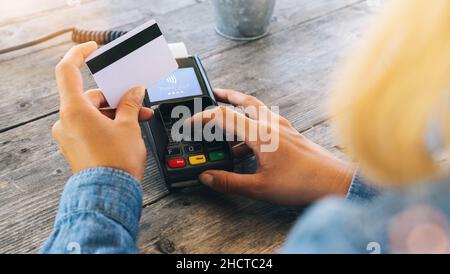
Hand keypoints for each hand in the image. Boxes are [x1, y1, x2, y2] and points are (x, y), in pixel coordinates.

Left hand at [52, 42, 152, 180]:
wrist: (109, 195)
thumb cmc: (116, 163)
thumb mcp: (128, 126)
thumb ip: (130, 104)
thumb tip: (134, 92)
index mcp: (74, 111)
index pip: (67, 71)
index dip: (79, 54)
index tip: (92, 49)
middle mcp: (66, 122)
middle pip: (89, 96)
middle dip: (116, 97)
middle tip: (138, 101)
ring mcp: (69, 136)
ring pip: (93, 113)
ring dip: (116, 113)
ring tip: (139, 119)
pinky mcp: (76, 148)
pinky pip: (91, 127)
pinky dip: (108, 124)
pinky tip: (127, 129)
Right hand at [193, 89, 354, 204]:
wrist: (334, 182)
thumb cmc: (302, 183)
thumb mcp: (259, 187)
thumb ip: (230, 182)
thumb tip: (207, 177)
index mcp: (260, 134)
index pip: (223, 116)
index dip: (202, 117)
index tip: (189, 123)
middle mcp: (272, 125)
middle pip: (245, 101)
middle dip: (227, 96)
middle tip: (214, 93)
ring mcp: (283, 128)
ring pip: (257, 110)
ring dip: (240, 111)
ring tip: (227, 123)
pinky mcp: (291, 135)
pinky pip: (267, 122)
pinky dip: (253, 124)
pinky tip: (250, 142)